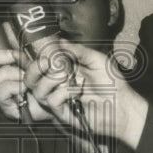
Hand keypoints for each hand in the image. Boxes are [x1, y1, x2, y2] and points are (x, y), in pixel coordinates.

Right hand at [0, 27, 51, 123]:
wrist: (56, 100)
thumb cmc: (45, 77)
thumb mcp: (36, 56)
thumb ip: (24, 43)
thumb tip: (12, 26)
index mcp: (2, 64)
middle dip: (0, 56)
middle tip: (18, 56)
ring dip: (12, 73)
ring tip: (27, 75)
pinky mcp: (4, 105)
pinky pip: (0, 92)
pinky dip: (15, 87)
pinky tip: (26, 88)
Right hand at [24, 40, 147, 147]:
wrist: (123, 105)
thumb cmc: (113, 84)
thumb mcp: (96, 59)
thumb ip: (78, 50)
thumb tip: (60, 40)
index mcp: (64, 70)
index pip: (41, 62)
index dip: (40, 55)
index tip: (48, 50)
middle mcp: (57, 84)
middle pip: (30, 77)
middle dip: (35, 67)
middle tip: (50, 62)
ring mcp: (59, 98)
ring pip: (37, 89)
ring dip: (50, 78)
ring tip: (67, 75)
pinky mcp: (63, 112)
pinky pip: (51, 100)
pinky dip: (63, 92)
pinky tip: (77, 91)